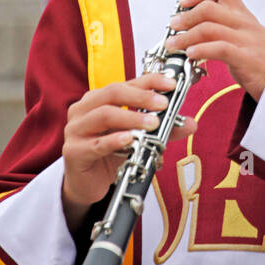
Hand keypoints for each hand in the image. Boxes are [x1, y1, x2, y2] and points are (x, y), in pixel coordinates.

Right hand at [61, 73, 195, 233]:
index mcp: (99, 99)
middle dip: (141, 97)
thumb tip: (191, 123)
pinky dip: (115, 141)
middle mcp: (84, 109)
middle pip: (112, 93)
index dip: (150, 81)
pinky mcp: (74, 151)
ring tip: (153, 124)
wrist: (88, 183)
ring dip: (131, 118)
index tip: (171, 84)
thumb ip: (163, 129)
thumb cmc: (110, 154)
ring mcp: (75, 129)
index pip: (127, 82)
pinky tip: (130, 140)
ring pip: (104, 115)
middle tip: (163, 104)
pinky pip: (96, 144)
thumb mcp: (138, 138)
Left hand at [167, 0, 264, 100]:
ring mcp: (246, 41)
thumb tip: (195, 29)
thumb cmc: (264, 62)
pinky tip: (191, 55)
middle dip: (185, 16)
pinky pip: (219, 48)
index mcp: (244, 16)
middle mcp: (244, 24)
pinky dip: (200, 50)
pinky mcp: (246, 59)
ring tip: (174, 45)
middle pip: (209, 8)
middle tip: (173, 26)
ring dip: (185, 36)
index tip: (184, 2)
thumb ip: (224, 31)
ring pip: (209, 28)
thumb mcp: (245, 39)